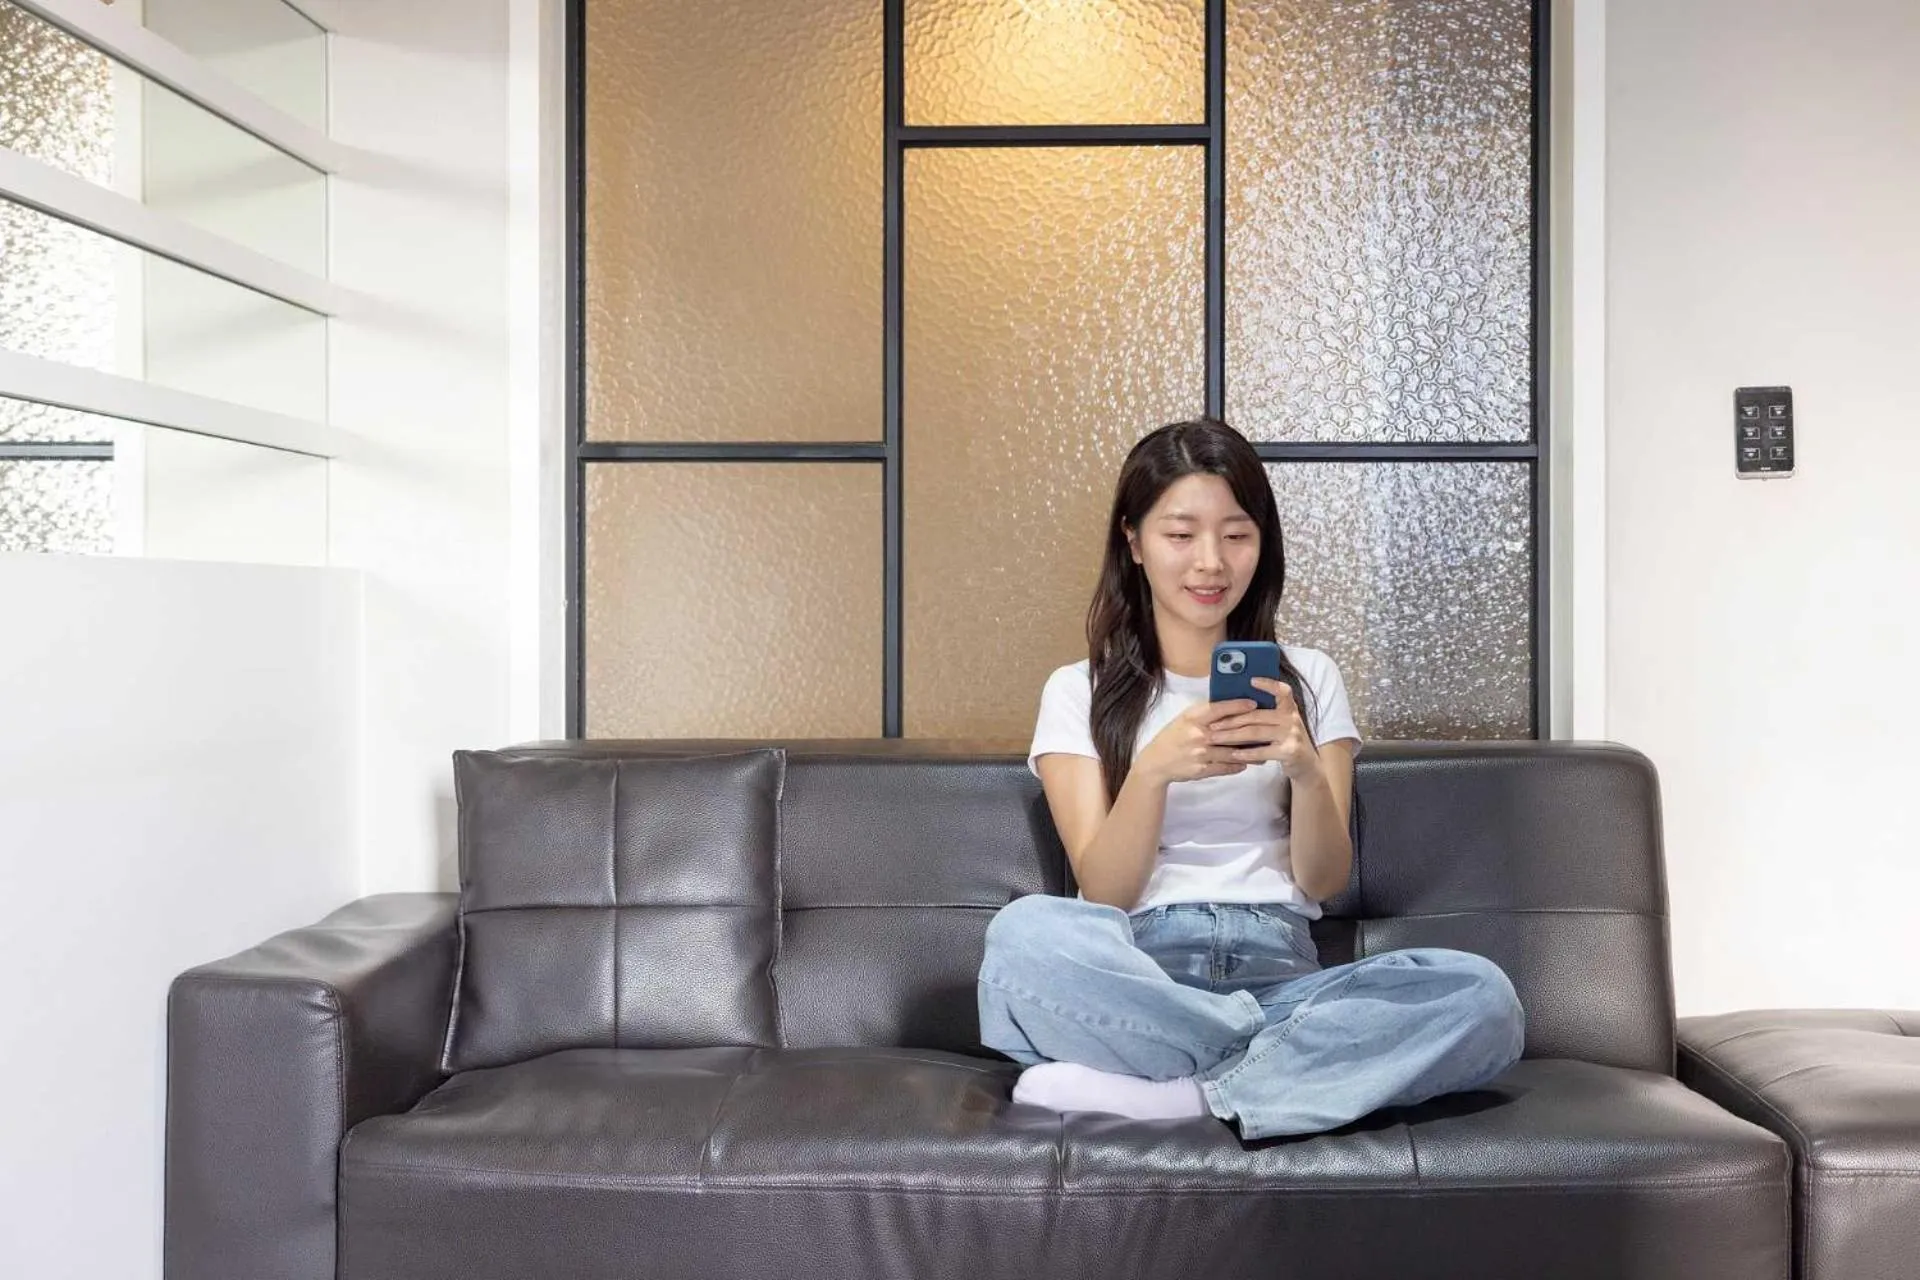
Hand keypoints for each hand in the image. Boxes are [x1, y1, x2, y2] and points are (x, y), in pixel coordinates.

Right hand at [1136, 698, 1256, 785]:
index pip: (1218, 709)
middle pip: (1230, 731)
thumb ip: (1205, 713)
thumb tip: (1230, 706)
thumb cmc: (1173, 736)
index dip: (1237, 705)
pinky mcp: (1202, 770)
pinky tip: (1247, 763)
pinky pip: (1226, 767)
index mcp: (1193, 718)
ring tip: (1264, 751)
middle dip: (1250, 730)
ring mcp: (1200, 754)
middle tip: (1268, 728)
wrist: (1156, 762)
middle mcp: (1198, 735)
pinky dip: (1238, 765)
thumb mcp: (1185, 719)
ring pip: (1232, 752)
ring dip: (1250, 753)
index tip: (1254, 703)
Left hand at [1207, 677, 1321, 781]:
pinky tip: (1233, 754)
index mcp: (1289, 708)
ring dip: (1232, 736)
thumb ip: (1266, 714)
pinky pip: (1263, 750)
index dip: (1268, 684)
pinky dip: (1246, 753)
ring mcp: (1292, 734)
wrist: (1307, 765)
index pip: (1282, 691)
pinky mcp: (1290, 751)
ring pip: (1255, 732)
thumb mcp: (1281, 724)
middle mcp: (1292, 718)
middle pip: (1256, 715)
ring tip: (1216, 738)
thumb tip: (1236, 706)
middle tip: (1213, 725)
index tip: (1251, 680)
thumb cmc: (1286, 741)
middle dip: (1231, 720)